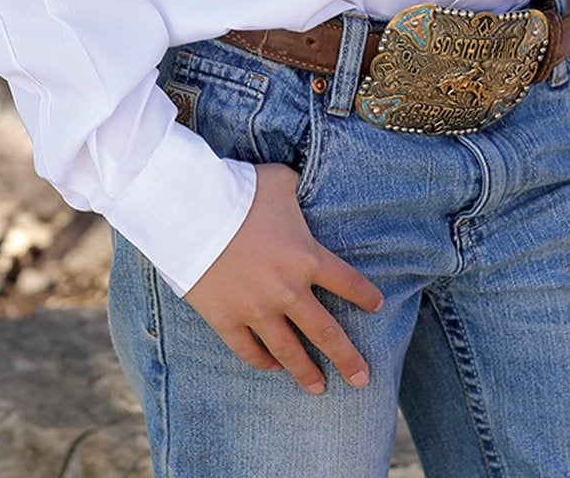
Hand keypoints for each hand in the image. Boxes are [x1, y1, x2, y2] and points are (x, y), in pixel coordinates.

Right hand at [183, 162, 383, 393]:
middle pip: (326, 333)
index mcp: (306, 257)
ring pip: (289, 352)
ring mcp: (257, 310)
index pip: (348, 283)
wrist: (192, 211)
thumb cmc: (240, 190)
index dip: (366, 296)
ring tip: (319, 388)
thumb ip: (298, 191)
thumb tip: (302, 190)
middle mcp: (288, 291)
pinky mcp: (227, 320)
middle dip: (347, 358)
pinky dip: (263, 362)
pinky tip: (272, 366)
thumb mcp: (280, 181)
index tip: (377, 306)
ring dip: (307, 373)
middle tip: (362, 379)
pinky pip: (249, 351)